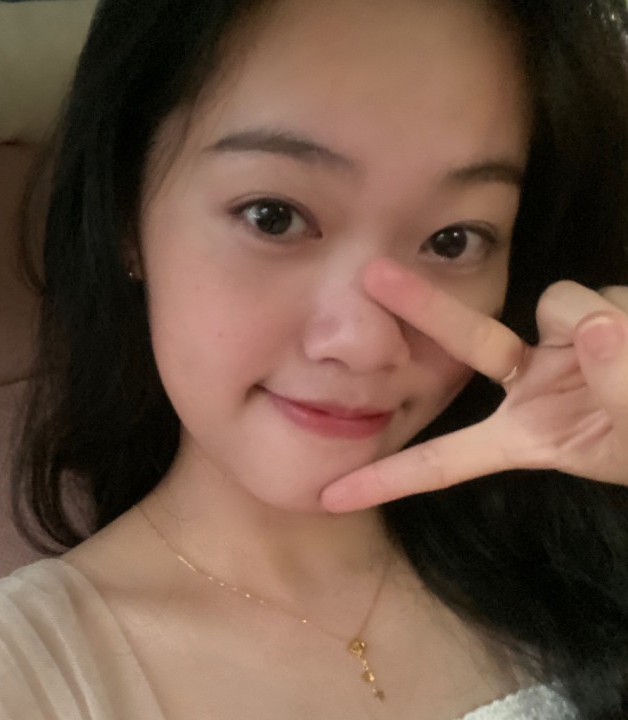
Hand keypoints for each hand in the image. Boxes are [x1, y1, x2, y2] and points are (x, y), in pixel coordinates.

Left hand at [321, 258, 627, 511]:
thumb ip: (620, 390)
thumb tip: (594, 326)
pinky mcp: (591, 312)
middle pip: (466, 342)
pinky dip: (620, 310)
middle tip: (373, 273)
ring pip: (558, 304)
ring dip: (601, 320)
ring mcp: (560, 345)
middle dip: (423, 305)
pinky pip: (593, 296)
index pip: (444, 461)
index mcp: (526, 437)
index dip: (390, 479)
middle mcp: (530, 385)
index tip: (330, 496)